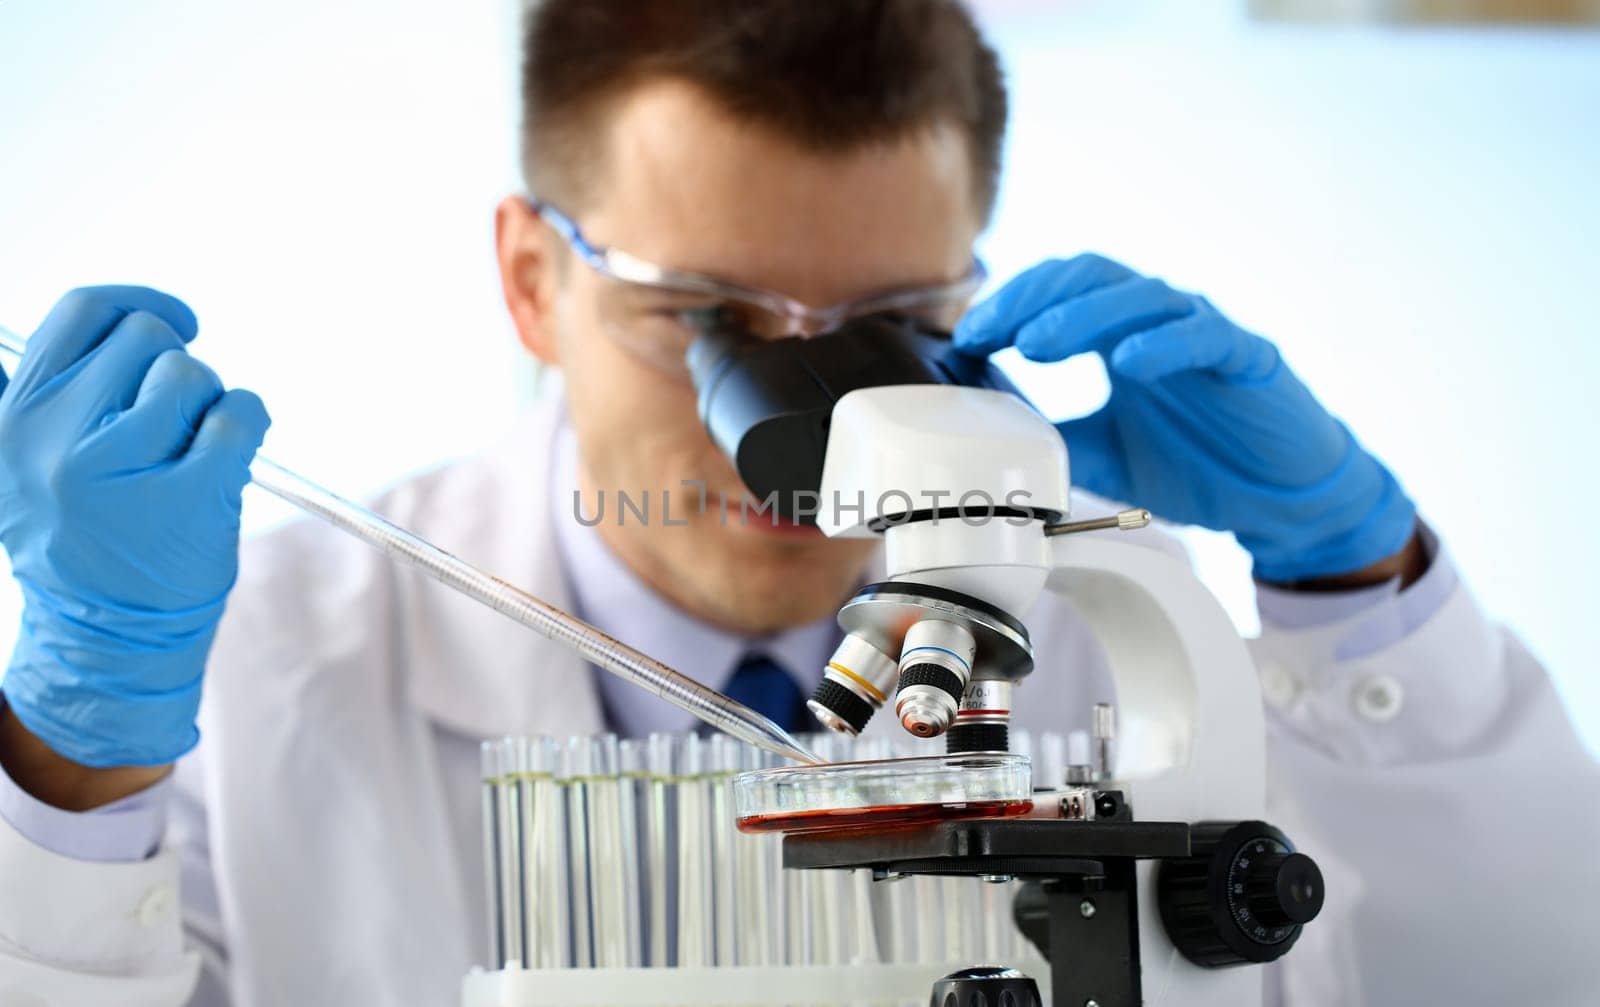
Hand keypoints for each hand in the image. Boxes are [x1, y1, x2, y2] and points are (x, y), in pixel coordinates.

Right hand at [0, 286, 268, 769]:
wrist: (104, 639)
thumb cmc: (82, 542)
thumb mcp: (25, 464)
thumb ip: (50, 392)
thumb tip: (116, 319)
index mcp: (17, 415)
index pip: (85, 310)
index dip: (142, 305)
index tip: (178, 323)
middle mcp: (59, 437)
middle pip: (149, 339)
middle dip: (178, 368)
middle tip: (177, 421)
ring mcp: (123, 468)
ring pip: (193, 376)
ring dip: (210, 403)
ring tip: (192, 452)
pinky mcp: (187, 498)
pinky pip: (239, 416)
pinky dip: (249, 422)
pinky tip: (234, 452)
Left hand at [956, 255, 1414, 581]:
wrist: (1277, 501)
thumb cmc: (1194, 464)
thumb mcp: (1100, 453)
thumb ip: (1050, 433)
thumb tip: (984, 428)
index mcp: (1121, 332)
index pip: (1057, 292)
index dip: (1010, 304)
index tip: (964, 336)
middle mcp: (1159, 319)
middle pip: (1089, 277)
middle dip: (1031, 299)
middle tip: (985, 330)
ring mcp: (1204, 331)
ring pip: (1140, 297)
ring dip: (1083, 315)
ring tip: (1036, 342)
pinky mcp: (1248, 356)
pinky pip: (1205, 336)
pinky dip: (1164, 343)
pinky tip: (1129, 360)